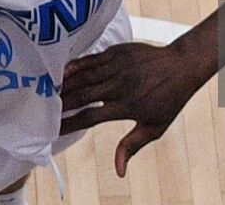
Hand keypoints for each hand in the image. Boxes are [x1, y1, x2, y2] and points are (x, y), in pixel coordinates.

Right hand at [59, 41, 199, 176]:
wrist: (183, 65)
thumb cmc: (169, 99)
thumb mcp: (154, 127)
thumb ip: (132, 146)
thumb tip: (118, 171)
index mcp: (126, 106)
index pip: (90, 117)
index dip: (69, 125)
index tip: (53, 131)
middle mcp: (119, 85)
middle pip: (82, 96)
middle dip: (61, 104)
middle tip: (42, 110)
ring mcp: (118, 66)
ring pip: (85, 77)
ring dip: (65, 85)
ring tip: (47, 92)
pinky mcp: (118, 52)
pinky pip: (93, 59)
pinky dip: (76, 66)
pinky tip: (63, 71)